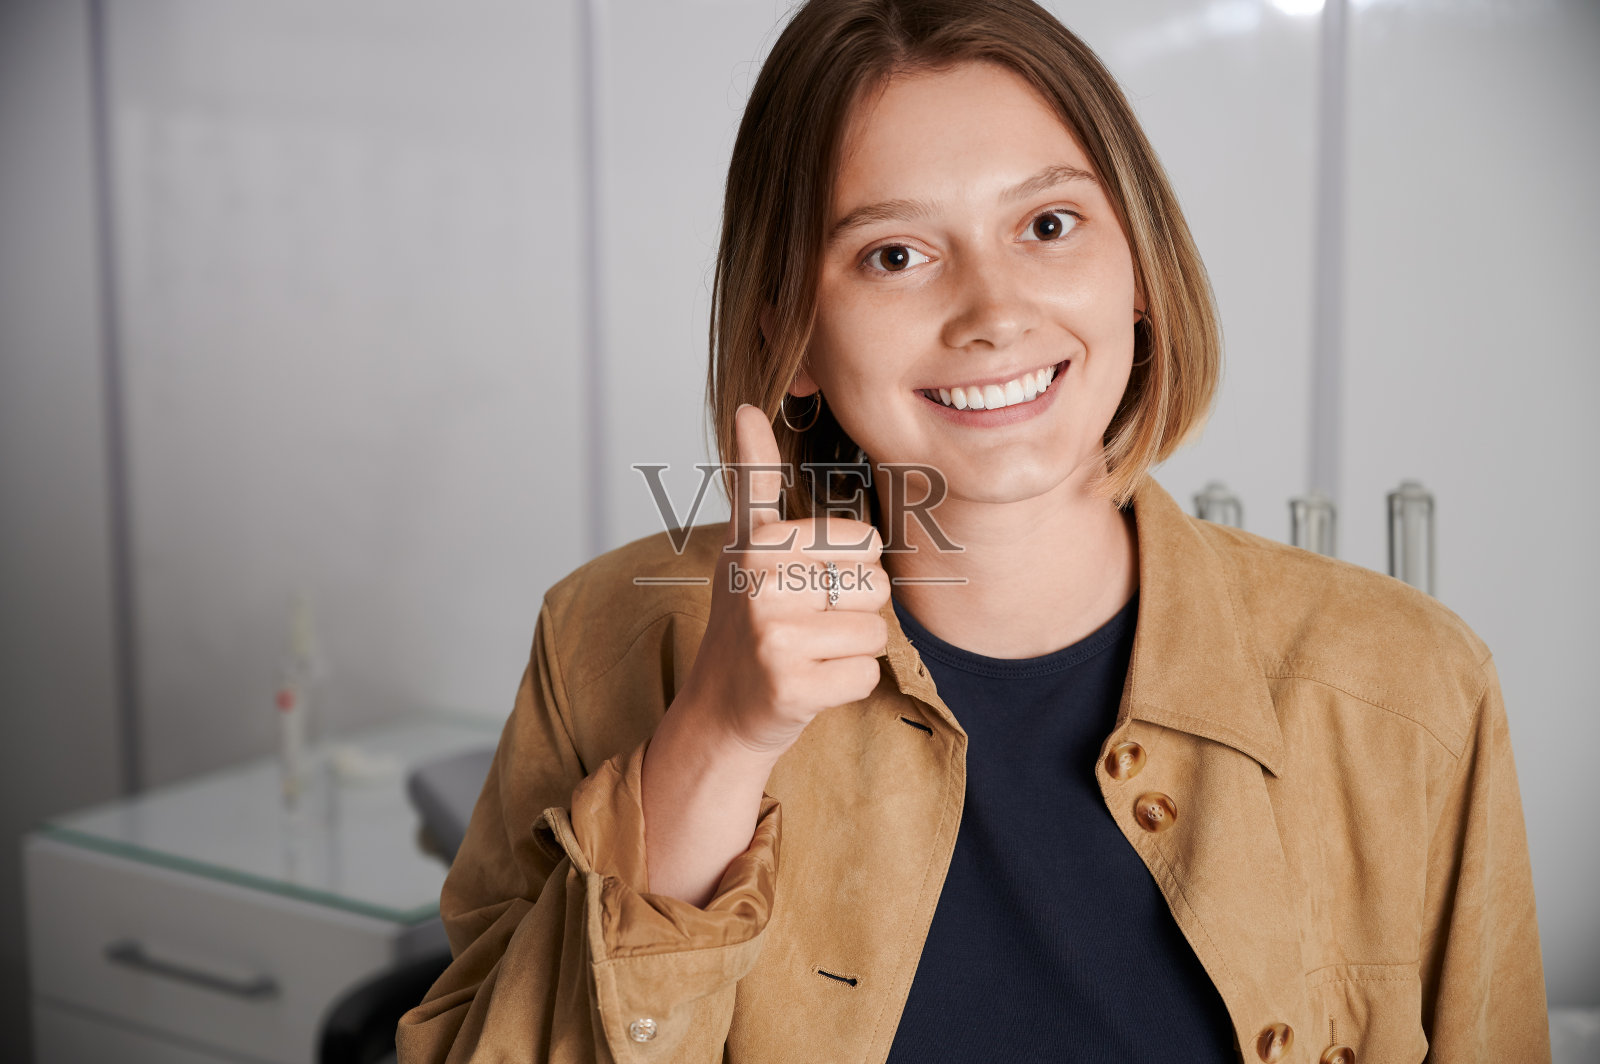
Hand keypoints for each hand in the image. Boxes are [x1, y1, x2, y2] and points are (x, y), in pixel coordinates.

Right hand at [676, 403, 890, 758]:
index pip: (865, 543)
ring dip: (850, 650)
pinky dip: (847, 685)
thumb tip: (746, 406)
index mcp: (759, 542)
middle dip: (853, 611)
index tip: (805, 585)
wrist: (719, 710)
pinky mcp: (790, 686)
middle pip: (876, 587)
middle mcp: (760, 583)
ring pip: (876, 633)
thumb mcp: (745, 544)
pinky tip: (808, 684)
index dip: (848, 569)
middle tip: (806, 626)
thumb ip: (754, 479)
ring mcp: (772, 636)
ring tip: (806, 654)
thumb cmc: (745, 621)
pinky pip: (866, 674)